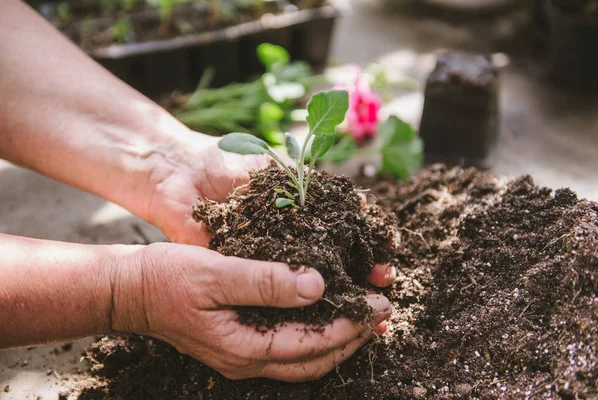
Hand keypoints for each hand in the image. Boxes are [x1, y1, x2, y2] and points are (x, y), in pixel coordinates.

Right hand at [112, 243, 391, 381]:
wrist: (130, 290)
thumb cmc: (167, 279)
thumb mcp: (215, 273)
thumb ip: (264, 280)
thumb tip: (316, 284)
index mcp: (244, 348)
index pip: (312, 343)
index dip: (350, 325)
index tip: (379, 305)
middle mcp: (247, 360)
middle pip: (314, 360)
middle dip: (353, 339)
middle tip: (382, 315)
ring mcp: (242, 354)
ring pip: (303, 358)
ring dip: (337, 340)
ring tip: (364, 320)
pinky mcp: (238, 341)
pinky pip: (287, 347)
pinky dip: (314, 334)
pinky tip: (323, 315)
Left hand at [143, 129, 397, 287]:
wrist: (175, 172)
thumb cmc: (224, 161)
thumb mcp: (275, 168)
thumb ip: (313, 184)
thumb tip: (362, 201)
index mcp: (300, 213)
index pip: (344, 231)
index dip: (369, 241)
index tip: (390, 247)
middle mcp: (287, 239)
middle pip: (335, 260)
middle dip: (365, 270)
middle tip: (388, 280)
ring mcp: (265, 258)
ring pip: (310, 282)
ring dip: (342, 294)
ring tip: (370, 303)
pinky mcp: (241, 272)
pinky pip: (274, 291)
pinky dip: (299, 302)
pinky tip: (325, 310)